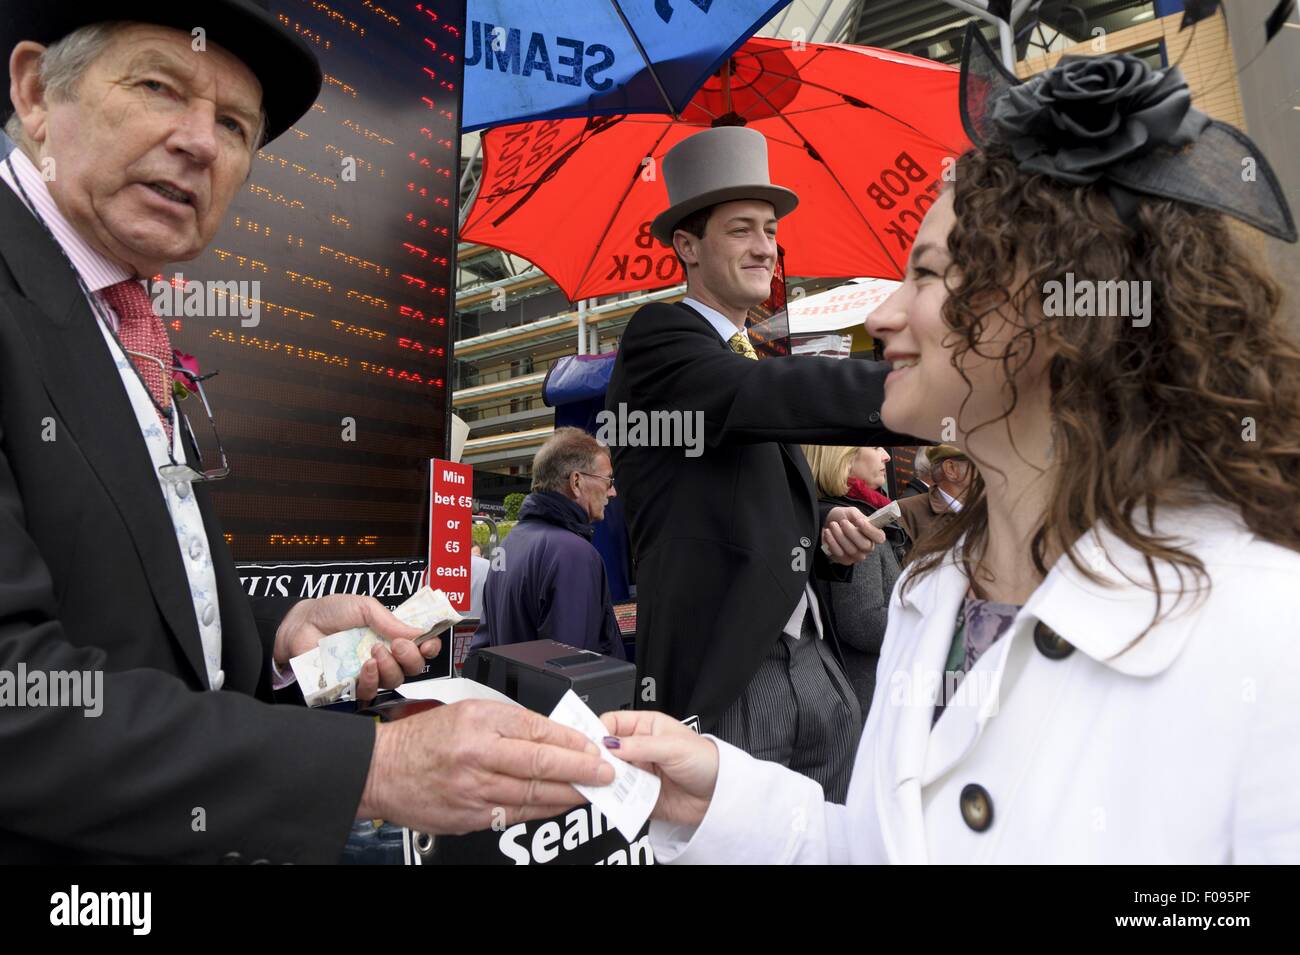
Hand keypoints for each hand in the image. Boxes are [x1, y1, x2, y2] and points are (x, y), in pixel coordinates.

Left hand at [273, 595, 440, 700]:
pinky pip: (371, 692)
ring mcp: (369, 672)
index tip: (427, 642)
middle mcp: (385, 655)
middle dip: (412, 658)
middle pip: (414, 667)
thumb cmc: (330, 612)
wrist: (299, 624)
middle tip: (398, 645)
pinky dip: (372, 680)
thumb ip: (389, 620)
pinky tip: (366, 666)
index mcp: (391, 634)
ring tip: (375, 651)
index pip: (421, 646)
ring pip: (395, 681)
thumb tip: (418, 632)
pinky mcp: (352, 685)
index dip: (429, 647)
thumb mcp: (364, 607)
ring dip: (391, 667)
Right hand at [358, 700, 614, 833]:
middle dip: (580, 769)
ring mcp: (473, 790)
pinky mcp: (469, 817)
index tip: (592, 744)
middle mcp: (476, 755)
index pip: (536, 729)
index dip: (570, 739)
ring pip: (532, 794)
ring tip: (590, 791)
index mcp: (478, 722)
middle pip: (540, 763)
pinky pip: (514, 815)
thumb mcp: (466, 711)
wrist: (381, 770)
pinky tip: (558, 804)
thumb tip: (551, 734)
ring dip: (567, 793)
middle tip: (605, 772)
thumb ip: (508, 722)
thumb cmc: (422, 738)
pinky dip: (541, 810)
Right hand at [599, 710, 718, 826]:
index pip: (612, 723)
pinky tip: (615, 799)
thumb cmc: (706, 761)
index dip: (599, 732)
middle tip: (596, 767)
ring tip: (605, 784)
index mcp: (645, 727)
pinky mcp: (638, 797)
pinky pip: (619, 798)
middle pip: (606, 752)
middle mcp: (638, 749)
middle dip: (599, 759)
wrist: (721, 795)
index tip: (592, 744)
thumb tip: (610, 744)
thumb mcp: (673, 747)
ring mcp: (637, 774)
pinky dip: (614, 799)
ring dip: (606, 780)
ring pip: (609, 775)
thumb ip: (640, 746)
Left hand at [821, 505, 885, 564]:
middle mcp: (868, 547)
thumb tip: (860, 520)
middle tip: (843, 522)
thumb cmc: (843, 518)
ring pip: (851, 550)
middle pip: (865, 545)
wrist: (828, 524)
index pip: (879, 537)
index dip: (870, 530)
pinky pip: (840, 554)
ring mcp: (857, 555)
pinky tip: (828, 533)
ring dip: (839, 535)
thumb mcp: (851, 512)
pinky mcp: (845, 560)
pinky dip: (832, 542)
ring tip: (833, 525)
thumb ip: (857, 515)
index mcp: (873, 534)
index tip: (859, 521)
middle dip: (851, 532)